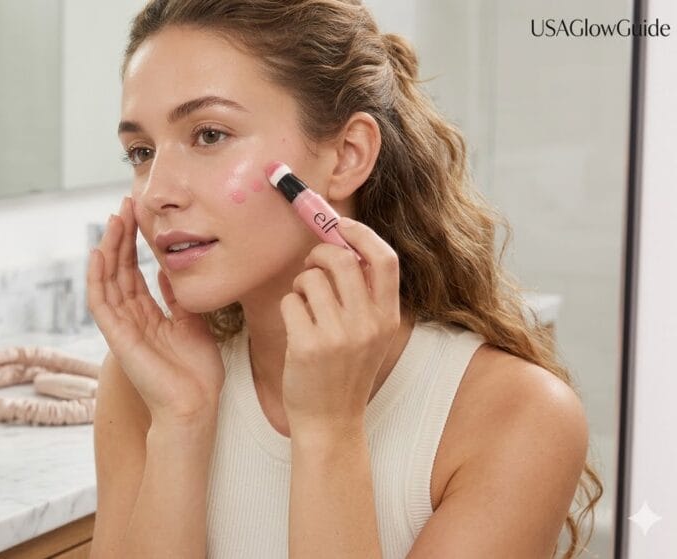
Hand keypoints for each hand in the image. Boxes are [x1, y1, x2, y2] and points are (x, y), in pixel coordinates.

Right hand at [87, 196, 225, 424]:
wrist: (195, 404)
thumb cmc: (197, 372)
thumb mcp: (192, 323)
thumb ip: (177, 298)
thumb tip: (166, 271)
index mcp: (147, 316)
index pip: (133, 272)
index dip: (133, 244)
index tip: (137, 216)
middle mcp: (130, 318)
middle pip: (118, 270)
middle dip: (120, 237)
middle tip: (124, 206)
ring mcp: (121, 327)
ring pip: (107, 280)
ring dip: (108, 248)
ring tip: (114, 219)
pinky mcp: (116, 337)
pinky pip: (100, 303)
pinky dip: (97, 278)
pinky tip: (99, 253)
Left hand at [279, 217, 401, 435]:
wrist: (331, 421)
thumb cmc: (345, 371)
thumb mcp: (371, 335)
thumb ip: (365, 295)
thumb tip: (345, 244)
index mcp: (388, 317)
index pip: (385, 259)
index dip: (361, 234)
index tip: (341, 226)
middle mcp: (368, 324)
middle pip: (341, 259)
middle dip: (319, 253)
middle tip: (311, 265)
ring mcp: (338, 336)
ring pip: (310, 279)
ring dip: (300, 284)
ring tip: (304, 304)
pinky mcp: (308, 346)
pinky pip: (290, 302)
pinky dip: (288, 307)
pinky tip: (295, 327)